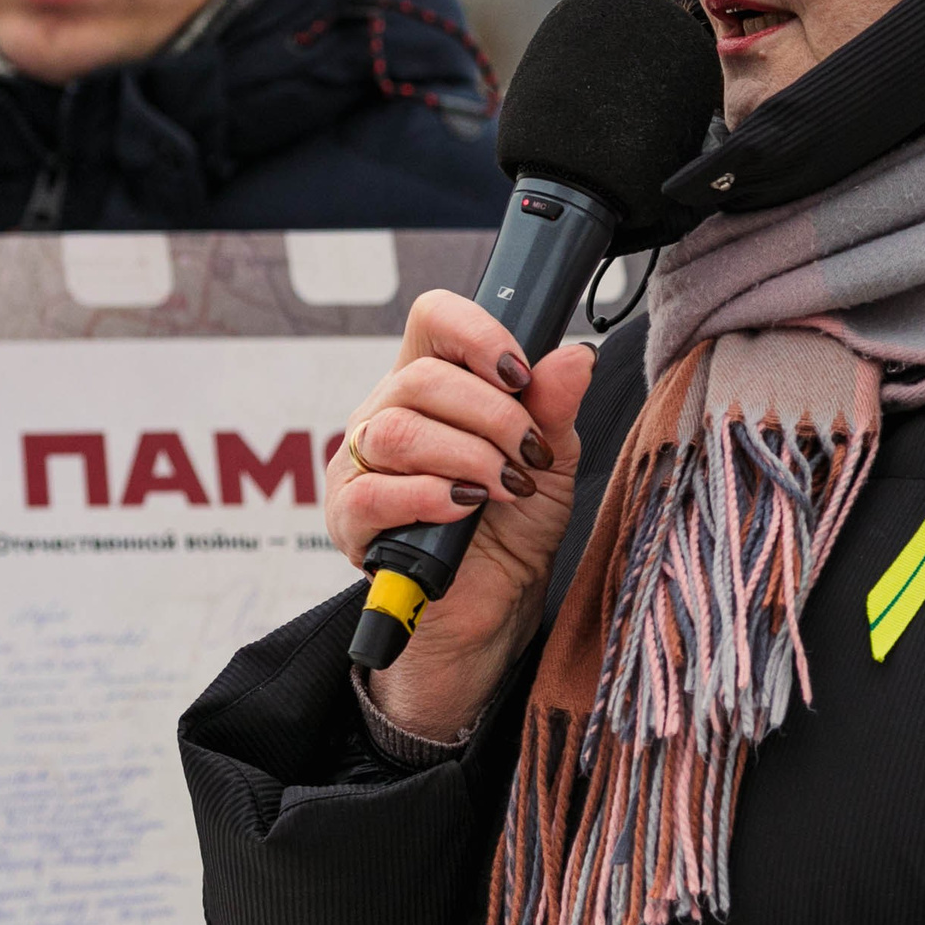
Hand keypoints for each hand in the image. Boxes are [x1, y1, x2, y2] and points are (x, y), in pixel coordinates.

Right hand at [327, 289, 597, 742]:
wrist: (496, 604)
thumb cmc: (515, 524)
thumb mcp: (549, 459)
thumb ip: (554, 407)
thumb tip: (575, 356)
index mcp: (430, 383)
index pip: (433, 320)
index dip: (476, 334)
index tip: (521, 375)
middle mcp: (385, 412)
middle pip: (421, 378)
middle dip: (493, 416)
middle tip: (528, 457)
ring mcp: (359, 465)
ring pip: (398, 431)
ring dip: (467, 457)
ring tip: (505, 487)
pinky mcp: (349, 520)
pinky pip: (374, 493)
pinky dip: (428, 496)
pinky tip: (464, 508)